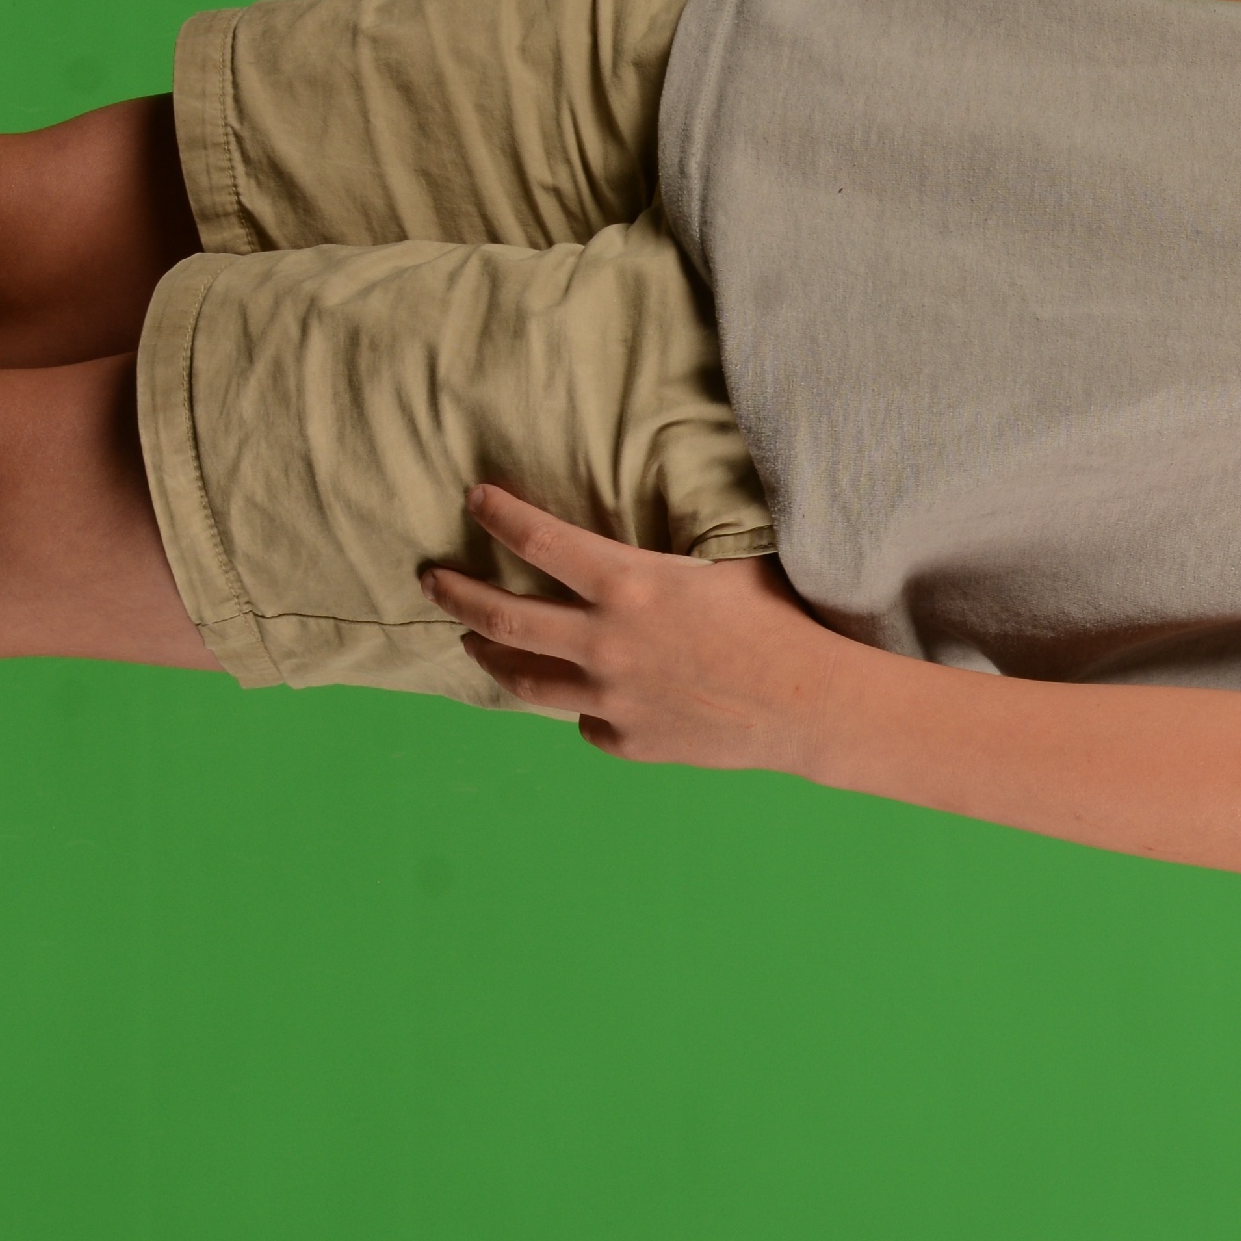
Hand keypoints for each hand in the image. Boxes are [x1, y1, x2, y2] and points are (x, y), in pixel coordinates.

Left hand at [421, 483, 850, 769]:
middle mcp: (604, 643)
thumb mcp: (727, 561)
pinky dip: (581, 705)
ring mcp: (609, 699)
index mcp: (628, 585)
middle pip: (502, 619)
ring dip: (489, 656)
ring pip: (523, 680)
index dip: (500, 515)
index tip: (475, 500)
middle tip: (433, 580)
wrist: (807, 704)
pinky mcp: (626, 741)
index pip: (539, 540)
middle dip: (456, 594)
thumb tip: (658, 508)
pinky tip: (584, 696)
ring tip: (472, 643)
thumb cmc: (778, 621)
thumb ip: (674, 547)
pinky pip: (585, 721)